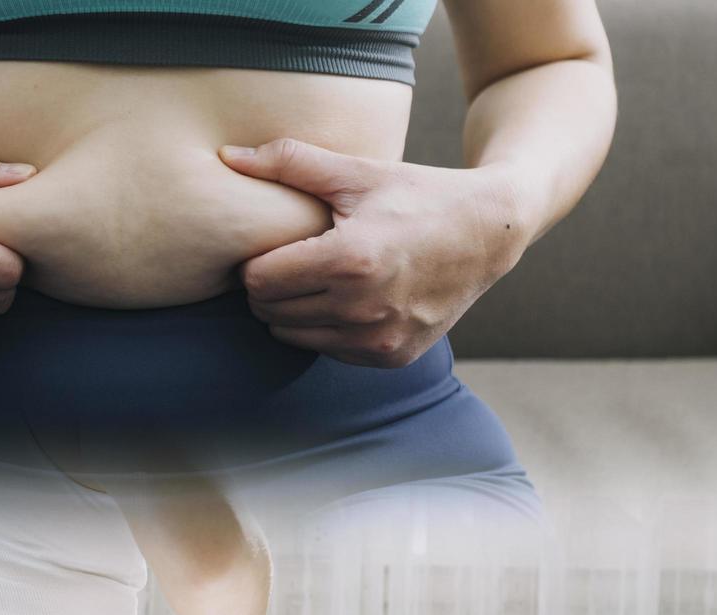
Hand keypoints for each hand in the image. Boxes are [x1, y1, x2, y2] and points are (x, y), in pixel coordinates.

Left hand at [217, 139, 528, 368]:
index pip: (259, 280)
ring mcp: (378, 339)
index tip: (273, 246)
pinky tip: (346, 299)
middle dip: (271, 287)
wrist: (490, 232)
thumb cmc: (417, 195)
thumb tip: (226, 156)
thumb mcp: (358, 172)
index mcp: (349, 260)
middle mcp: (363, 308)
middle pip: (271, 312)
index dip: (255, 262)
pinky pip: (328, 350)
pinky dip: (326, 328)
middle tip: (292, 260)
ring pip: (293, 336)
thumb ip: (289, 162)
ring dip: (293, 311)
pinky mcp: (390, 357)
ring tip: (317, 278)